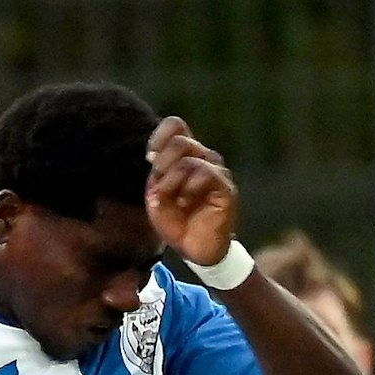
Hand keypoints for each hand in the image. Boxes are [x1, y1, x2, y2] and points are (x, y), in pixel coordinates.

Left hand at [145, 116, 237, 265]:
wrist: (193, 248)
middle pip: (180, 140)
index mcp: (184, 156)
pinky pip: (207, 173)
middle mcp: (203, 158)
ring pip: (190, 158)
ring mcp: (217, 172)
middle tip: (160, 187)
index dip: (159, 136)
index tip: (149, 158)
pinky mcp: (226, 188)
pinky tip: (184, 202)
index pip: (176, 125)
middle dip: (162, 163)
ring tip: (173, 199)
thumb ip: (156, 172)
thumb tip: (152, 156)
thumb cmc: (175, 220)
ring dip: (172, 180)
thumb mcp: (156, 194)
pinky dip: (188, 188)